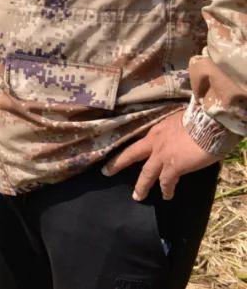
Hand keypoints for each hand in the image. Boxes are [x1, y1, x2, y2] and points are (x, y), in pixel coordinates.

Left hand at [102, 110, 221, 200]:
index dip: (131, 149)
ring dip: (142, 186)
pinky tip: (167, 196)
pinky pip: (166, 182)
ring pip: (146, 174)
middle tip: (106, 172)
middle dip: (117, 164)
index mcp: (156, 130)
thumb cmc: (199, 118)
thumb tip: (179, 133)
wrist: (209, 124)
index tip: (122, 154)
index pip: (139, 141)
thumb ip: (175, 129)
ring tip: (137, 196)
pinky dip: (167, 190)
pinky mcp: (173, 167)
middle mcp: (154, 142)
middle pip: (131, 155)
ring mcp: (161, 155)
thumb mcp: (180, 120)